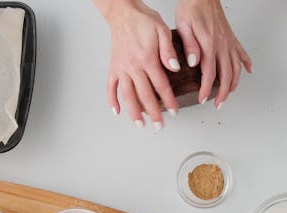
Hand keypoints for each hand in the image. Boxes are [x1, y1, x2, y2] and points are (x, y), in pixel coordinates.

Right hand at [94, 0, 179, 127]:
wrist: (123, 12)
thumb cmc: (143, 20)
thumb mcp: (162, 31)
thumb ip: (169, 52)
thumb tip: (176, 68)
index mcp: (147, 59)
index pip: (161, 86)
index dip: (169, 101)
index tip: (174, 111)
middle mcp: (133, 67)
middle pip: (145, 96)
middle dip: (154, 113)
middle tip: (160, 125)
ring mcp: (121, 69)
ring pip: (127, 96)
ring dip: (134, 112)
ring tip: (140, 124)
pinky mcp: (113, 67)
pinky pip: (111, 87)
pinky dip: (112, 100)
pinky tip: (116, 110)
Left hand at [176, 0, 251, 108]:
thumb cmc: (192, 6)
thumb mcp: (184, 25)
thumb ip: (190, 46)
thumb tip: (194, 63)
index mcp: (209, 44)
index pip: (209, 74)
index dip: (206, 90)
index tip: (202, 98)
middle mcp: (222, 45)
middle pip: (226, 76)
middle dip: (223, 94)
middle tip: (218, 104)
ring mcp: (228, 42)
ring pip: (236, 68)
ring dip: (234, 83)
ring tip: (229, 94)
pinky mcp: (231, 38)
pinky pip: (242, 53)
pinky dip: (246, 64)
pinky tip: (248, 71)